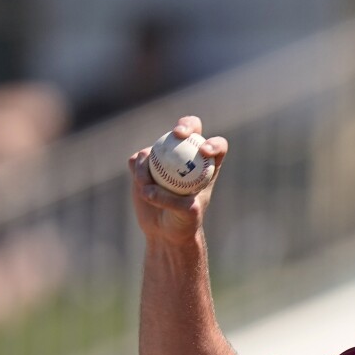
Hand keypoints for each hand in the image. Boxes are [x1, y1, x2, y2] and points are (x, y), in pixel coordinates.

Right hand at [127, 116, 227, 245]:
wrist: (165, 229)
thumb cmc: (184, 222)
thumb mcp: (185, 214)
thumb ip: (172, 200)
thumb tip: (151, 188)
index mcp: (206, 166)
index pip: (216, 147)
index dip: (213, 143)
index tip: (204, 151)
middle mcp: (186, 156)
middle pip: (189, 129)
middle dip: (186, 125)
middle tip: (178, 134)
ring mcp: (164, 157)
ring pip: (155, 148)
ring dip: (148, 166)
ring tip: (148, 188)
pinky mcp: (144, 163)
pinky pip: (137, 160)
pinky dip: (137, 171)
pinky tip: (141, 184)